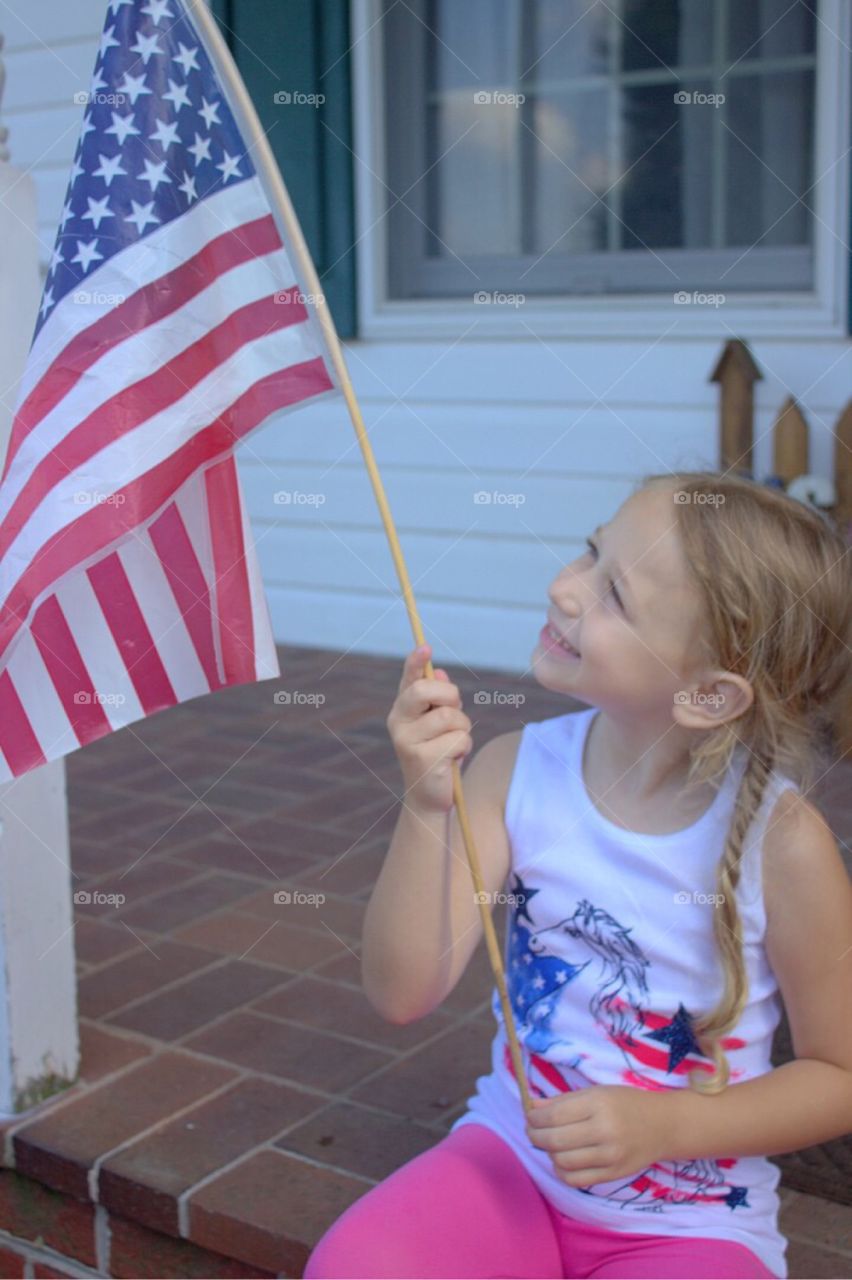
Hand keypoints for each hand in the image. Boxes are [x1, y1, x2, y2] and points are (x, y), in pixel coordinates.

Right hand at [386, 643, 472, 813]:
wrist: (429, 797)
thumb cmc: (438, 754)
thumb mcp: (439, 724)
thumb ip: (439, 700)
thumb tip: (440, 672)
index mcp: (402, 709)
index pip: (408, 678)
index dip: (416, 661)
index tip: (425, 647)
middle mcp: (398, 722)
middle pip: (428, 690)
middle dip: (451, 697)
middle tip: (454, 713)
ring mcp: (407, 740)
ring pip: (450, 717)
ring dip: (462, 730)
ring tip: (453, 744)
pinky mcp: (422, 758)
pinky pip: (459, 739)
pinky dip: (463, 749)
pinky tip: (452, 760)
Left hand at [525, 1085, 669, 1187]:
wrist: (663, 1126)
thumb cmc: (626, 1103)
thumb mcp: (597, 1092)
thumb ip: (563, 1100)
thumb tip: (533, 1108)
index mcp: (599, 1104)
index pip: (554, 1115)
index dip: (535, 1118)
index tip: (530, 1116)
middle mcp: (604, 1131)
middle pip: (555, 1141)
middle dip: (535, 1136)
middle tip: (532, 1131)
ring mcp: (610, 1157)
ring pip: (562, 1162)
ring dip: (548, 1153)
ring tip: (550, 1144)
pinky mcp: (613, 1175)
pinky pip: (576, 1180)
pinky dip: (562, 1171)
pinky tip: (562, 1160)